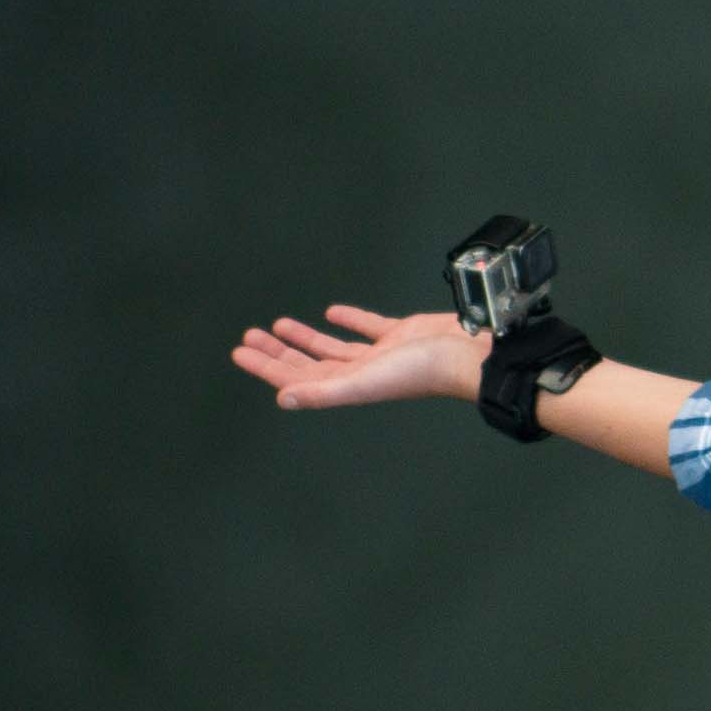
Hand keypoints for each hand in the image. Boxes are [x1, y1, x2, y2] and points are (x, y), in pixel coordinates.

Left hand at [231, 300, 480, 411]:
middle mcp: (360, 372)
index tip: (241, 352)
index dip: (267, 365)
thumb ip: (324, 391)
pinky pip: (366, 327)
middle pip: (307, 363)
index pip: (296, 377)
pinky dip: (348, 319)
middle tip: (250, 336)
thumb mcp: (366, 382)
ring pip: (331, 347)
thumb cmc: (422, 372)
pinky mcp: (400, 335)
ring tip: (279, 325)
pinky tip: (334, 312)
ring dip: (303, 337)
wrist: (468, 356)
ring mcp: (380, 354)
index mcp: (348, 385)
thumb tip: (283, 398)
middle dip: (278, 351)